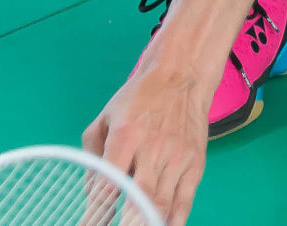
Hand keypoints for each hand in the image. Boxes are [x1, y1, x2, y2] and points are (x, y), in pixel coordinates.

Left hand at [83, 49, 211, 225]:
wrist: (181, 76)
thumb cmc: (139, 98)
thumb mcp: (108, 115)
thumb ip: (93, 152)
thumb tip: (91, 192)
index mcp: (126, 135)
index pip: (109, 180)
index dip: (99, 208)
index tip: (91, 222)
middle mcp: (153, 148)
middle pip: (139, 196)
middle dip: (127, 221)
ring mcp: (177, 158)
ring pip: (161, 203)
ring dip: (148, 221)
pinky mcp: (194, 165)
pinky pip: (184, 202)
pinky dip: (174, 222)